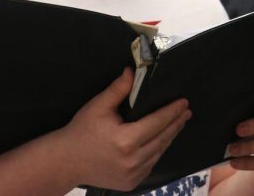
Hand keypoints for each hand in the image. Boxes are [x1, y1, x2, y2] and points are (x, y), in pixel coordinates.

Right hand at [56, 68, 191, 191]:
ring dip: (169, 137)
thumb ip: (118, 89)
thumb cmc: (81, 131)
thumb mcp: (98, 106)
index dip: (172, 112)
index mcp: (126, 140)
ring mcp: (133, 174)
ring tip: (177, 124)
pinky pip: (151, 164)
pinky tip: (161, 141)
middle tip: (186, 111)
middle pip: (162, 138)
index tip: (184, 102)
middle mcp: (133, 160)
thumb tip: (132, 71)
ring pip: (159, 153)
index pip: (157, 123)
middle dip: (176, 123)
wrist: (66, 161)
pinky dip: (158, 151)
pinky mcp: (131, 183)